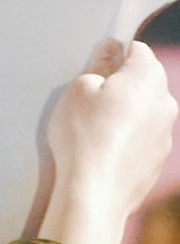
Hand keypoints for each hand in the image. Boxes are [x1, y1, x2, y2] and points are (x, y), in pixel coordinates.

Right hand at [38, 39, 177, 243]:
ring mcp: (165, 134)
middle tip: (91, 104)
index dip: (114, 55)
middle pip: (144, 82)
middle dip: (121, 87)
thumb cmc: (83, 137)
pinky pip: (142, 141)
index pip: (137, 50)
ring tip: (95, 134)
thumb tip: (109, 51)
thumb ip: (98, 64)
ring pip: (145, 113)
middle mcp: (165, 102)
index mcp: (148, 77)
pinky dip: (127, 142)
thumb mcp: (78, 90)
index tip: (95, 69)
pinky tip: (104, 154)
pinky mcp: (158, 161)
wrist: (94, 194)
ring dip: (126, 116)